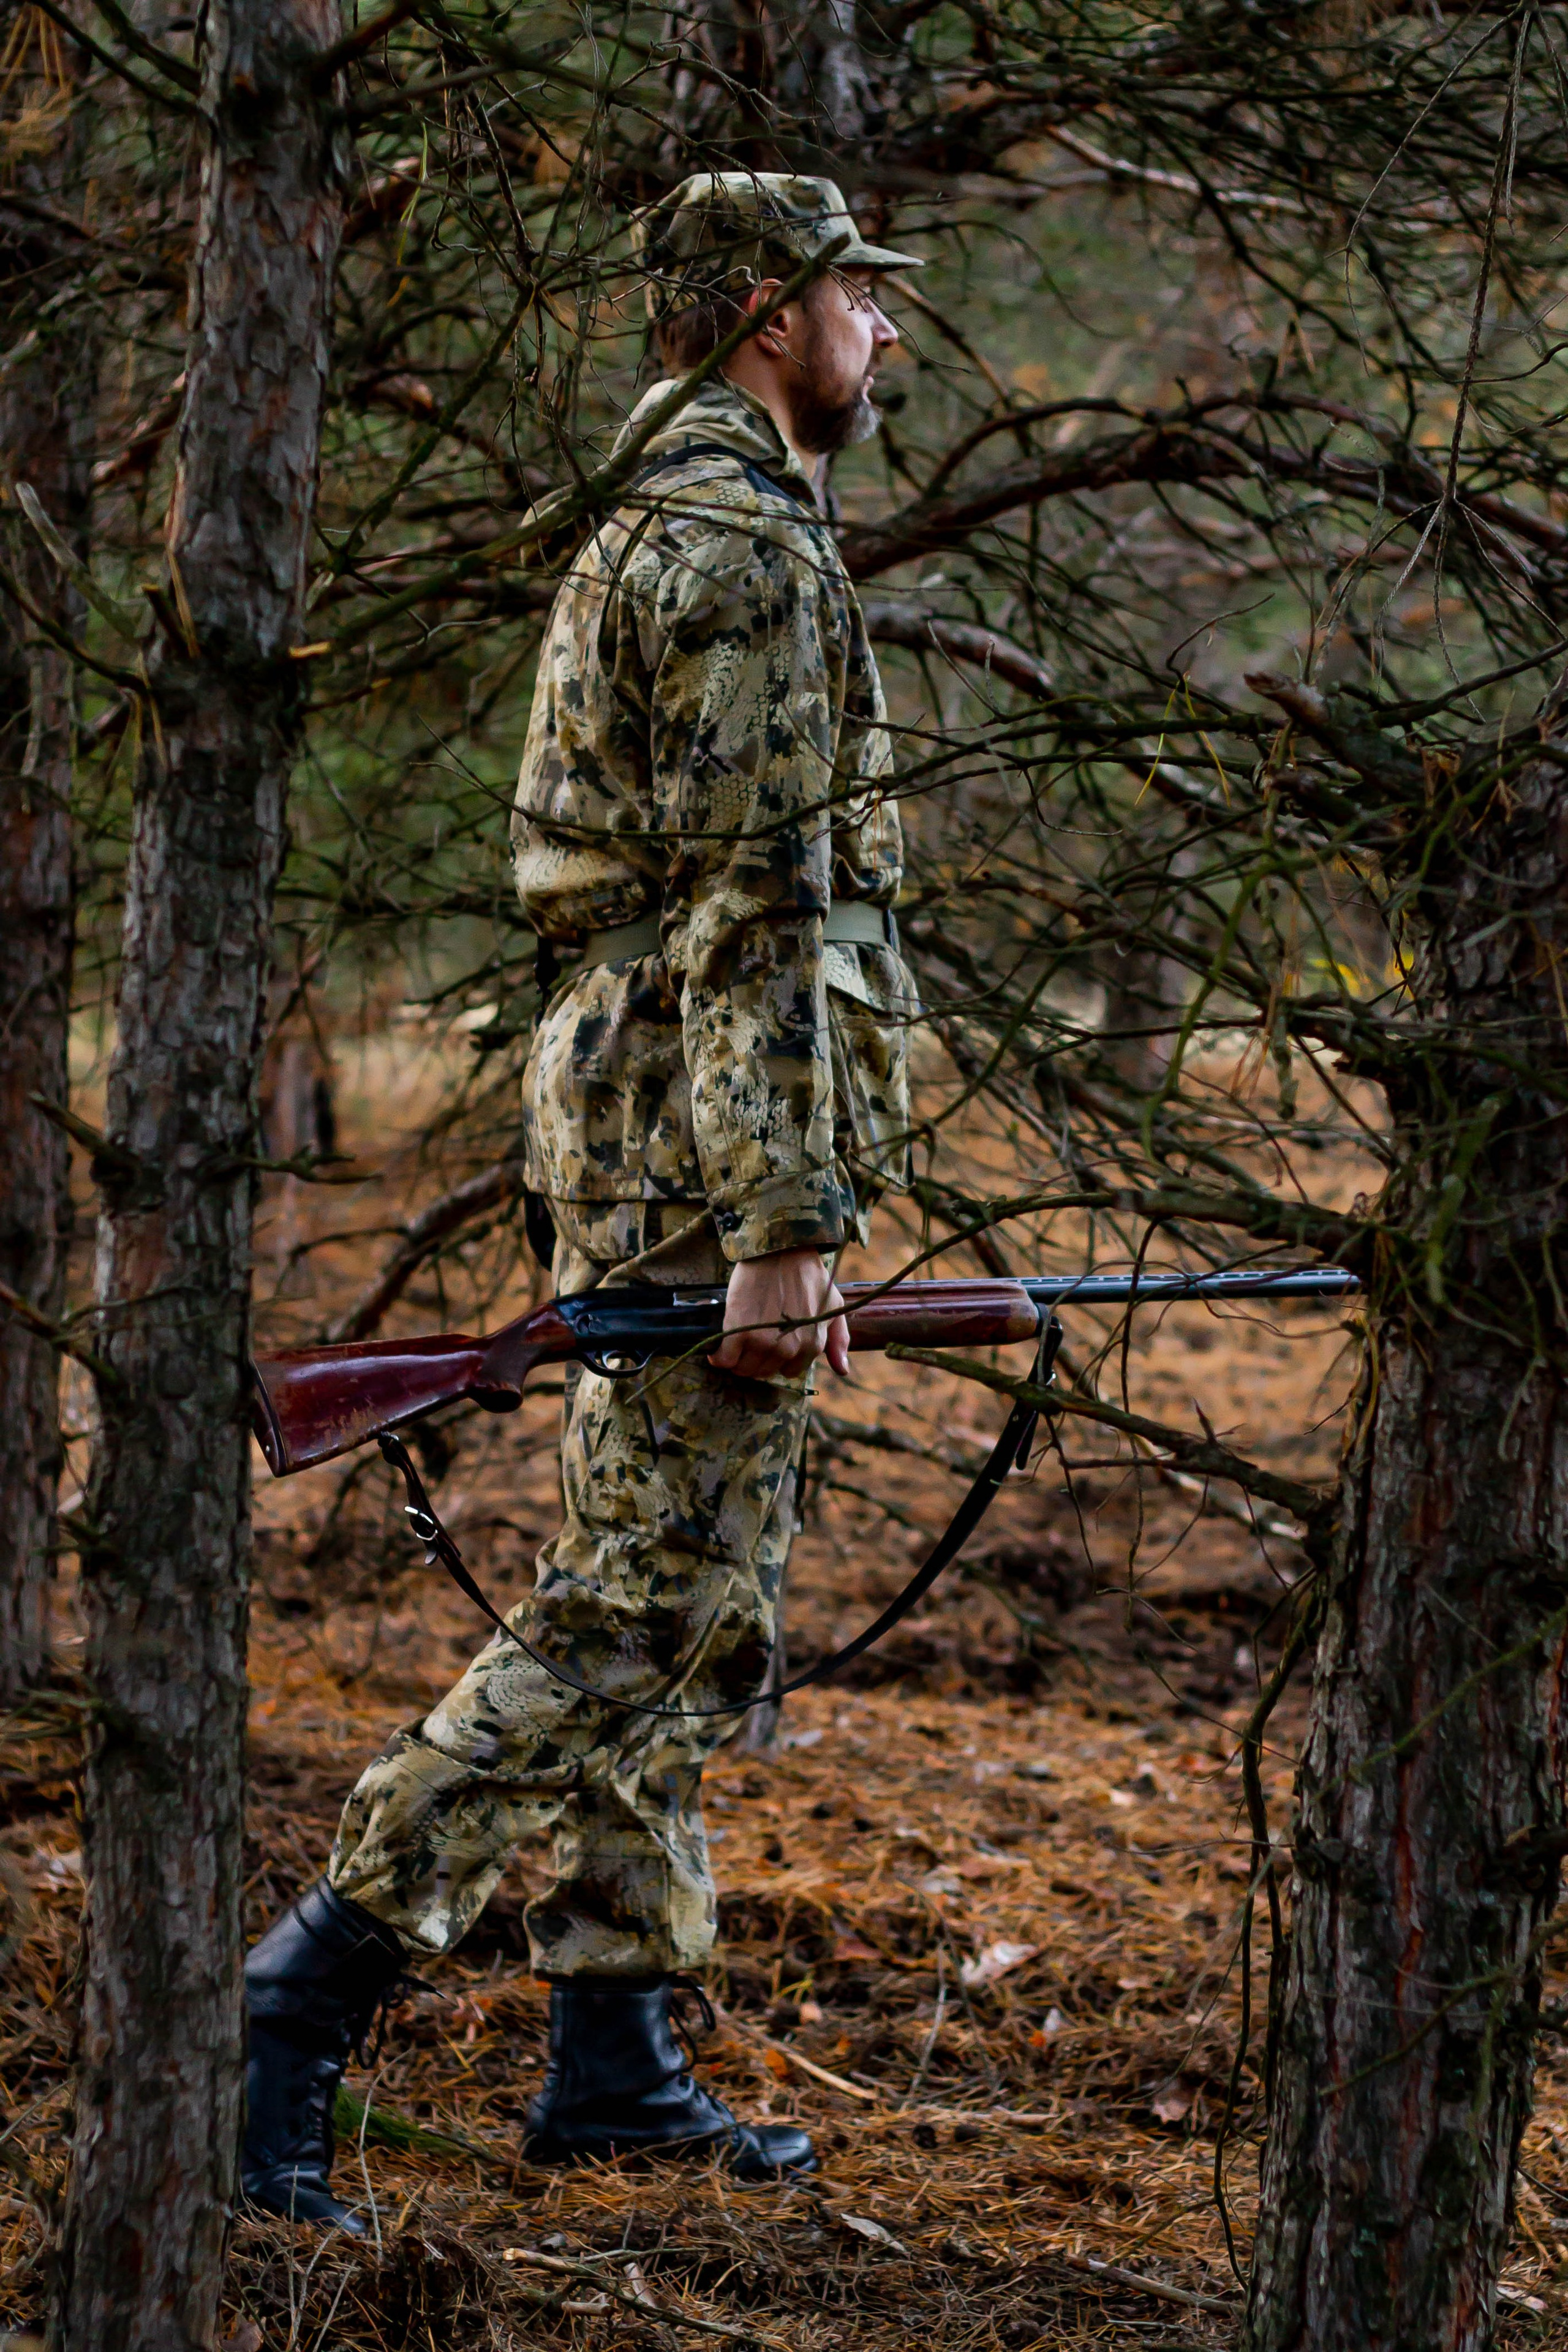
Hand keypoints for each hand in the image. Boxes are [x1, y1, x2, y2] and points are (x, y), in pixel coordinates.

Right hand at [710, 1247, 849, 1381]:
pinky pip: (724, 1359)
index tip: (769, 1344)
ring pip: (743, 1368)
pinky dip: (718, 1357)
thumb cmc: (808, 1275)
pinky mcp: (739, 1332)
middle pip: (763, 1371)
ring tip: (736, 1342)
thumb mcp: (833, 1306)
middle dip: (756, 1360)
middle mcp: (788, 1349)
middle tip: (750, 1340)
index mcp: (811, 1346)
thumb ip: (838, 1340)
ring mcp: (763, 1342)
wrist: (781, 1250)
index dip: (776, 1359)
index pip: (787, 1371)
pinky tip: (719, 1347)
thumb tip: (843, 1371)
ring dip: (737, 1360)